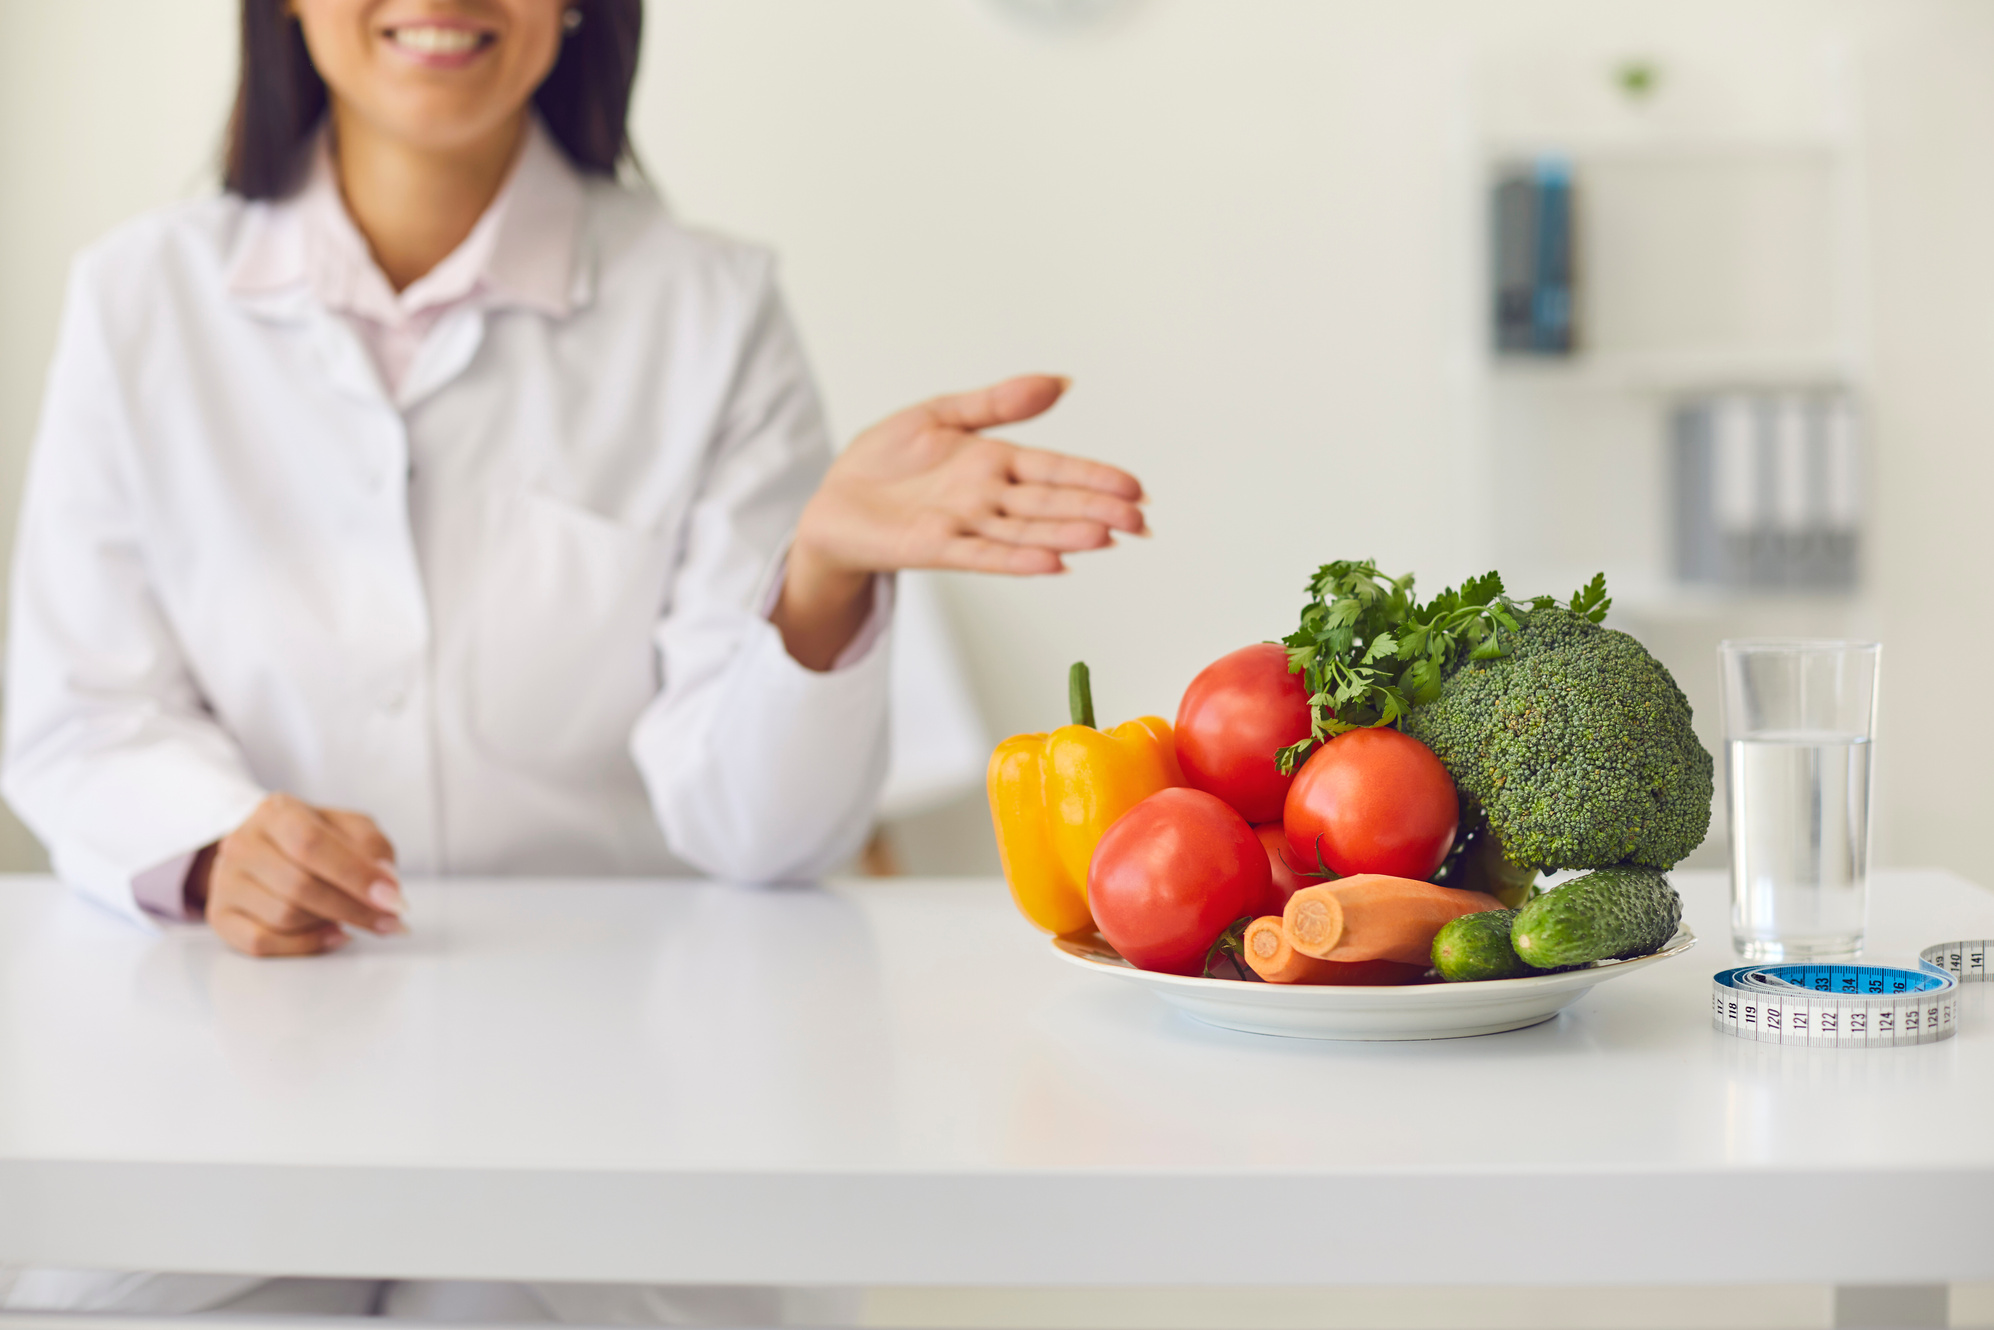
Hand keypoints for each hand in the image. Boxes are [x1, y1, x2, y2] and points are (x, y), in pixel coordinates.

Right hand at [199, 793, 404, 956]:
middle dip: (354, 908)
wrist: (264, 847)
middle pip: (299, 886)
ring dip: (331, 923)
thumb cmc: (315, 838)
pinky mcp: (219, 916)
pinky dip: (305, 945)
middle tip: (390, 920)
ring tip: (356, 918)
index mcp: (276, 812)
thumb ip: (372, 846)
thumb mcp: (348, 827)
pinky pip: (262, 943)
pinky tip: (334, 934)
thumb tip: (385, 881)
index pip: (311, 844)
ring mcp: (224, 881)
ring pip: (283, 917)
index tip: (393, 898)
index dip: (355, 874)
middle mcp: (242, 843)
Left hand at [773, 374, 1145, 668]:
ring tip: (1106, 537)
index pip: (1056, 469)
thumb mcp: (941, 414)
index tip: (1136, 488)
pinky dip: (1016, 559)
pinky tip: (1052, 562)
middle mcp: (987, 498)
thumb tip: (1060, 382)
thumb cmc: (883, 462)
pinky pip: (982, 554)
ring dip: (1066, 534)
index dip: (1095, 477)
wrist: (833, 501)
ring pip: (1026, 530)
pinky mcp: (934, 547)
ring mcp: (964, 525)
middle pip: (1051, 502)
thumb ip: (999, 404)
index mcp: (994, 463)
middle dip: (1097, 509)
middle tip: (1141, 520)